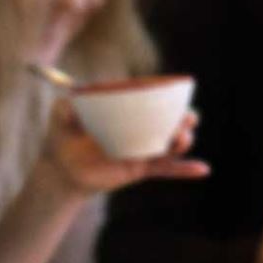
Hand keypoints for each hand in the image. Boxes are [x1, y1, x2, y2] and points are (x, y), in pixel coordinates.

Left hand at [42, 100, 207, 196]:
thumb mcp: (60, 117)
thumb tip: (71, 100)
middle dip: (183, 117)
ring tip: (183, 139)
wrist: (61, 168)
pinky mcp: (141, 168)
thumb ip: (64, 107)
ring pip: (170, 144)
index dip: (168, 96)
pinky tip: (203, 169)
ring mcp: (142, 148)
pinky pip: (166, 169)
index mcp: (126, 109)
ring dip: (183, 141)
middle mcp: (139, 127)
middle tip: (188, 118)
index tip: (179, 93)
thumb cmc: (62, 136)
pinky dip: (184, 170)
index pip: (151, 99)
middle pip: (168, 120)